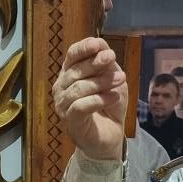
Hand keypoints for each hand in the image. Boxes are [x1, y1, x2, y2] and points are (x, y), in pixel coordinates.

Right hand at [52, 37, 127, 160]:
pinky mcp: (71, 121)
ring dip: (101, 81)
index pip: (71, 56)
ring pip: (79, 88)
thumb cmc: (108, 106)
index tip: (98, 44)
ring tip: (121, 79)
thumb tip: (102, 45)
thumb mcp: (112, 80)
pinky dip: (100, 99)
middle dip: (95, 63)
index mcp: (69, 74)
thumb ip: (106, 64)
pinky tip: (115, 97)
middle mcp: (61, 87)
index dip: (83, 48)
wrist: (111, 136)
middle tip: (112, 58)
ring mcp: (63, 105)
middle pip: (75, 70)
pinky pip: (81, 106)